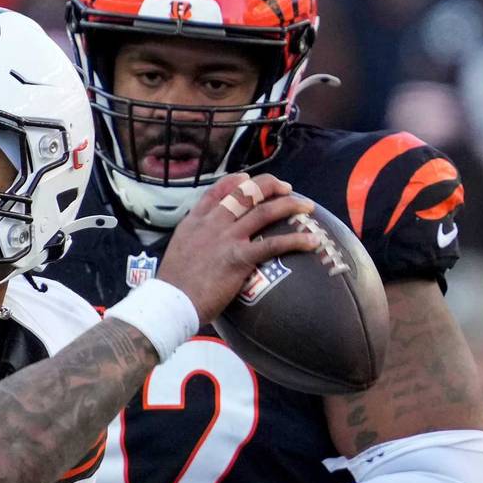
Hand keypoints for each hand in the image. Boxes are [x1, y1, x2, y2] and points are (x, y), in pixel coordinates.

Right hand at [158, 172, 318, 323]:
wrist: (171, 301)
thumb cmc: (174, 283)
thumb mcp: (178, 248)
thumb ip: (195, 237)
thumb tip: (207, 240)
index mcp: (195, 221)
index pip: (218, 190)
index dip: (237, 181)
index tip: (249, 180)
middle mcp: (212, 224)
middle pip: (245, 193)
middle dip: (269, 185)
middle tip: (286, 188)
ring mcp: (226, 239)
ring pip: (263, 211)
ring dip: (289, 205)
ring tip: (306, 207)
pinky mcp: (238, 258)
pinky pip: (273, 244)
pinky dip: (295, 240)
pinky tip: (311, 240)